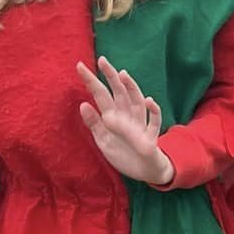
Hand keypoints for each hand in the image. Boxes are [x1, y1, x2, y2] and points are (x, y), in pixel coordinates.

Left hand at [77, 58, 171, 185]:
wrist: (145, 172)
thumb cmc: (124, 154)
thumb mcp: (103, 141)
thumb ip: (94, 124)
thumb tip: (82, 104)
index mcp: (112, 117)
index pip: (101, 95)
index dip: (91, 81)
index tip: (80, 66)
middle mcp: (126, 117)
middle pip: (119, 92)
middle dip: (111, 77)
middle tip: (102, 61)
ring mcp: (140, 125)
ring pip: (136, 102)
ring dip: (131, 88)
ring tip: (123, 74)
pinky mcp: (150, 137)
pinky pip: (154, 122)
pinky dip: (153, 111)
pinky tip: (149, 101)